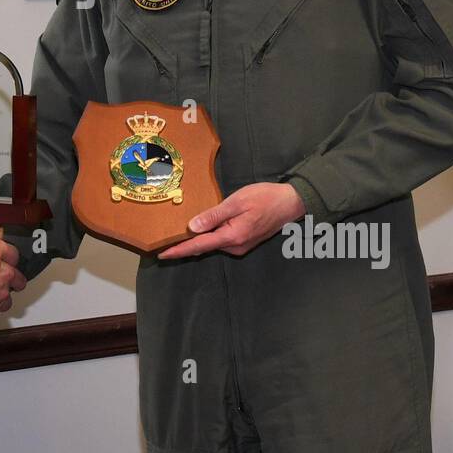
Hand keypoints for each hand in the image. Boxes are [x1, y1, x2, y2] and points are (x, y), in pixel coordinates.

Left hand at [158, 182, 305, 259]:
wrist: (291, 203)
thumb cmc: (265, 198)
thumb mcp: (237, 202)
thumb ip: (214, 215)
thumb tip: (192, 228)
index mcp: (232, 237)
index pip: (199, 246)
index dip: (179, 251)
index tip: (161, 255)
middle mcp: (235, 246)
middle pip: (204, 247)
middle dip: (185, 245)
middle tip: (164, 242)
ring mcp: (241, 246)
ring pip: (213, 244)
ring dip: (198, 240)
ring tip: (180, 234)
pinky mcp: (244, 242)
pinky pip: (222, 241)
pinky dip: (210, 236)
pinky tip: (203, 229)